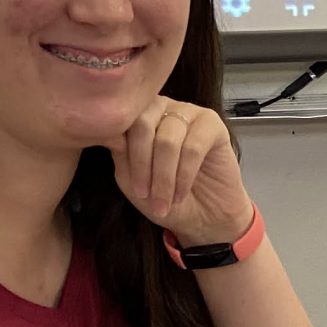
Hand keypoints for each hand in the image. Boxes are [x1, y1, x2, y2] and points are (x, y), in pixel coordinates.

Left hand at [113, 97, 253, 248]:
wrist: (201, 218)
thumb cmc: (163, 198)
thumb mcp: (130, 180)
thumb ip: (120, 154)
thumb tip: (113, 135)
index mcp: (138, 116)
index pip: (123, 122)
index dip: (127, 157)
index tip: (135, 190)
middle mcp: (162, 108)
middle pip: (143, 125)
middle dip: (143, 165)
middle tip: (146, 195)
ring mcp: (188, 113)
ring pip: (168, 139)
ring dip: (164, 176)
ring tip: (165, 201)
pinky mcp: (213, 125)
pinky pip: (193, 147)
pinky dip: (184, 176)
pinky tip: (181, 193)